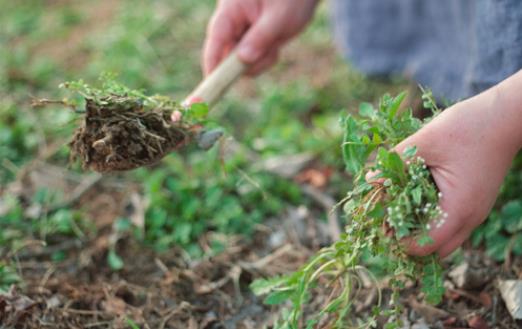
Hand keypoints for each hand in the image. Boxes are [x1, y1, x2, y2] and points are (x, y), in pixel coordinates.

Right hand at [203, 0, 318, 75]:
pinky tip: (276, 42)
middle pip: (227, 54)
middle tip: (270, 50)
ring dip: (260, 60)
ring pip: (242, 61)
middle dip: (248, 61)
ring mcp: (241, 33)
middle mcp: (232, 22)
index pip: (217, 38)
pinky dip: (266, 58)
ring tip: (276, 40)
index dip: (212, 60)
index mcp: (231, 10)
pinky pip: (253, 60)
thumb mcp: (279, 17)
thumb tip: (244, 60)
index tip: (212, 82)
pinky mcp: (251, 41)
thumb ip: (261, 38)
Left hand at [395, 84, 521, 257]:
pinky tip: (416, 198)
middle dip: (409, 239)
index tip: (381, 222)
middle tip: (388, 219)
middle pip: (436, 250)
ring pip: (445, 238)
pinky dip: (433, 219)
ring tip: (400, 209)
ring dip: (422, 230)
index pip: (425, 246)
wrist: (505, 117)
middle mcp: (470, 217)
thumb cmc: (468, 127)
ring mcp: (476, 211)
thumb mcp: (426, 142)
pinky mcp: (476, 202)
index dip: (399, 239)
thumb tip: (370, 180)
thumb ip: (396, 162)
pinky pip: (452, 223)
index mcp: (458, 208)